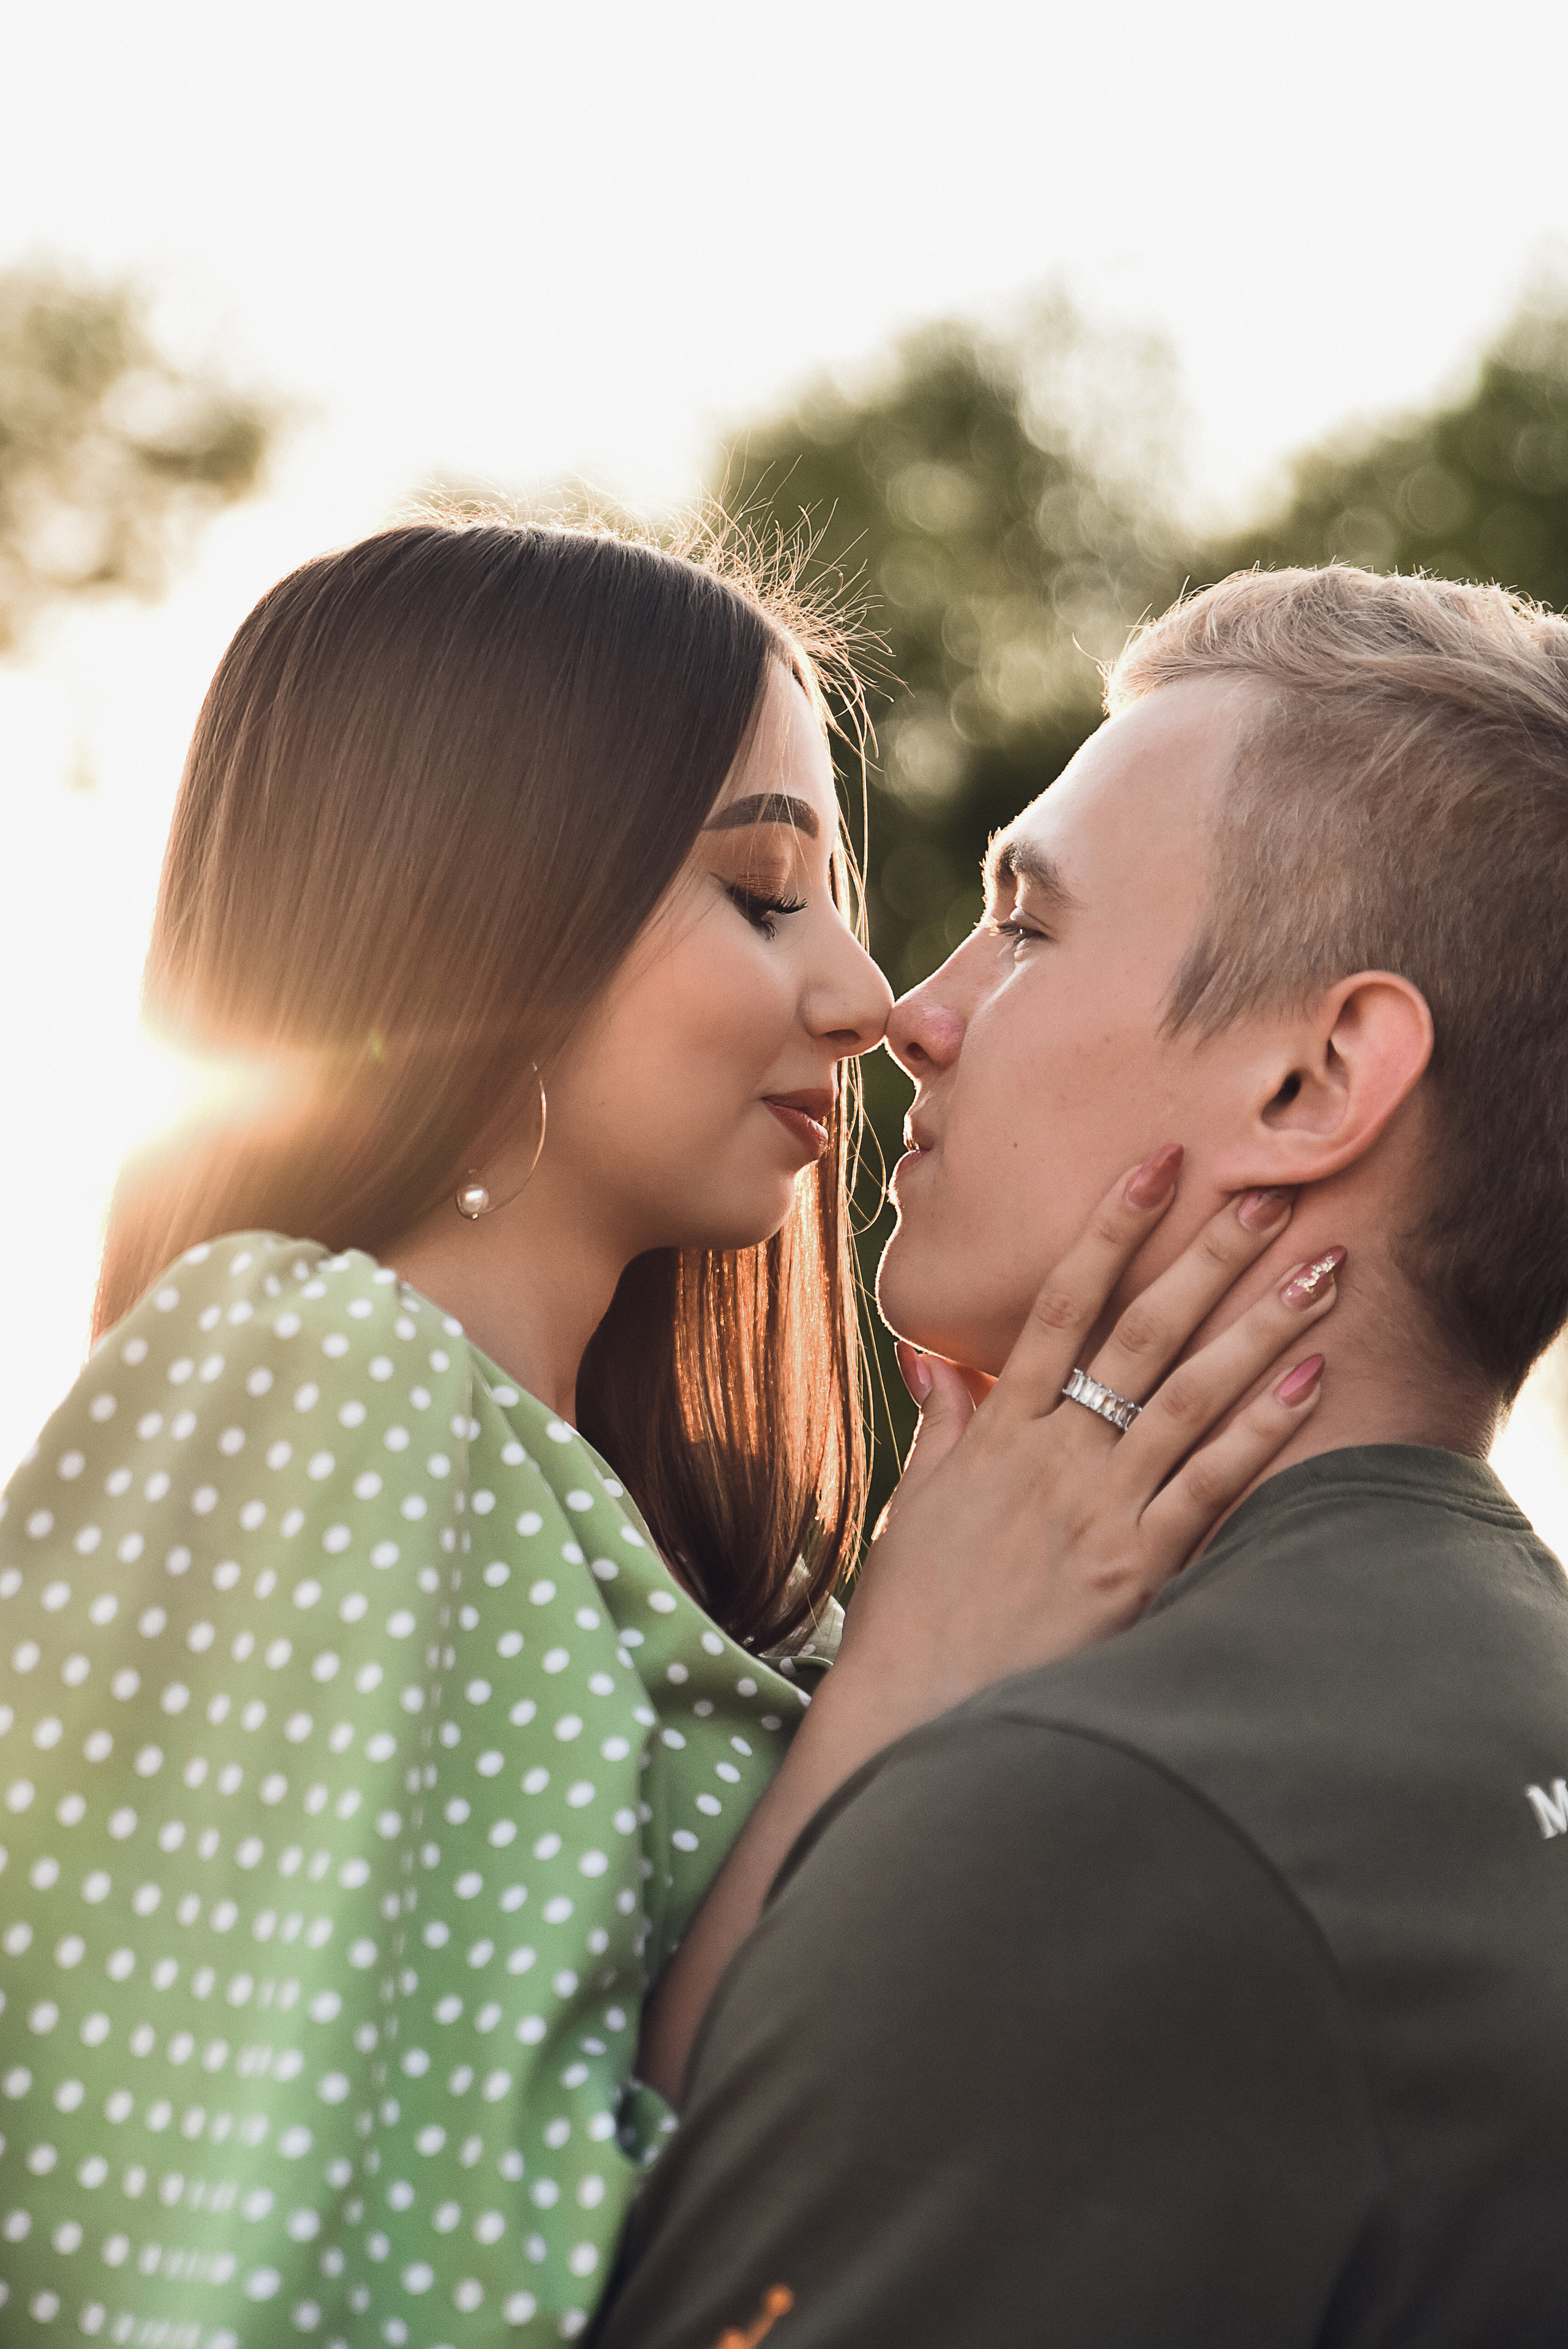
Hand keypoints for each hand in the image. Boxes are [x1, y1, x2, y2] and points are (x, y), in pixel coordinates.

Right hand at [838, 1145, 1338, 1715]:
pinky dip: (1262, 1429)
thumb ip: (942, 1425)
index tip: (1155, 1168)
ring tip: (1320, 1270)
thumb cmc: (913, 1611)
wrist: (913, 1708)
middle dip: (1205, 1257)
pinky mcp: (1134, 1569)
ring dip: (1259, 1326)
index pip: (1057, 1304)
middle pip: (1139, 1333)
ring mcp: (1096, 1510)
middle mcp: (1051, 1456)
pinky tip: (1309, 1378)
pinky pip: (1211, 1484)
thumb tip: (929, 1356)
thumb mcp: (917, 1505)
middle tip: (1266, 1194)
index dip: (1108, 1230)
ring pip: (1189, 1395)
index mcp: (997, 1431)